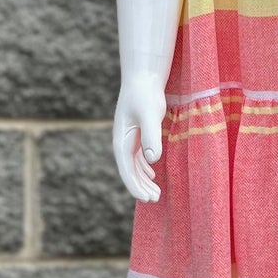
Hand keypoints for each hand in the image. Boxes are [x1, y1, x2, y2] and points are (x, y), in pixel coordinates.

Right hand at [113, 73, 166, 201]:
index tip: (146, 199)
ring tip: (156, 193)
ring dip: (143, 180)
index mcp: (121, 141)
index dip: (135, 186)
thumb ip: (152, 136)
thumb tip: (153, 160)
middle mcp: (122, 142)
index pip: (126, 170)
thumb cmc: (146, 94)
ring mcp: (129, 138)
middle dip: (141, 187)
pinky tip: (153, 174)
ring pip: (134, 166)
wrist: (143, 77)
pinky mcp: (137, 134)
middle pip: (129, 171)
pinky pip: (138, 157)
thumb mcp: (150, 115)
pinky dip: (144, 168)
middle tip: (155, 199)